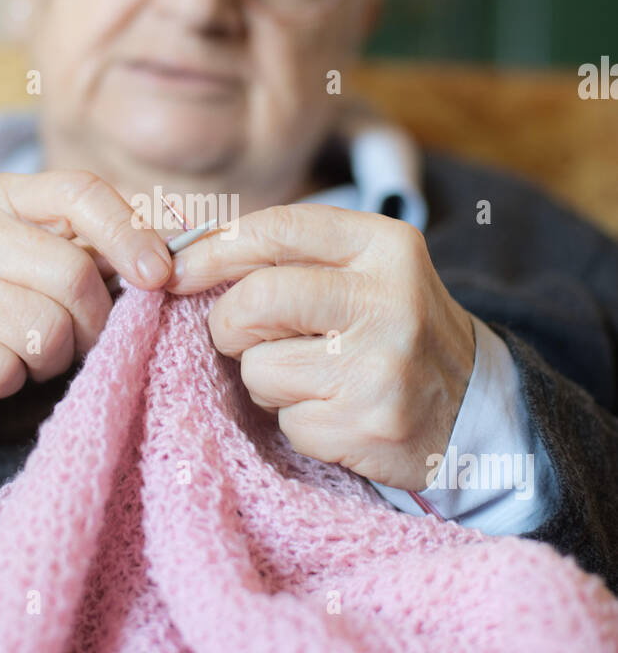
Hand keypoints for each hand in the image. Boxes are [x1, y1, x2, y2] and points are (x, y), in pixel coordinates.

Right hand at [0, 171, 171, 508]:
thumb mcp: (31, 260)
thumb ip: (92, 249)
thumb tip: (173, 255)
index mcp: (0, 196)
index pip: (82, 192)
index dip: (132, 234)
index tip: (159, 277)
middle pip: (74, 274)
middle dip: (95, 322)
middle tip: (82, 340)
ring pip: (44, 329)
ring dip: (53, 358)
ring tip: (31, 354)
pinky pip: (6, 369)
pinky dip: (14, 382)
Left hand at [165, 204, 474, 491]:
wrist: (476, 410)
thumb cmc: (393, 332)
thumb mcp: (363, 273)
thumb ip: (289, 258)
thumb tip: (180, 258)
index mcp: (385, 245)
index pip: (277, 229)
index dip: (213, 250)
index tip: (176, 271)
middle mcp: (389, 298)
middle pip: (257, 299)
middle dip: (229, 325)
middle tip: (242, 338)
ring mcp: (381, 364)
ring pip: (260, 367)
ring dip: (265, 381)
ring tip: (313, 380)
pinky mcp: (370, 422)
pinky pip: (286, 420)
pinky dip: (296, 422)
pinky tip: (337, 413)